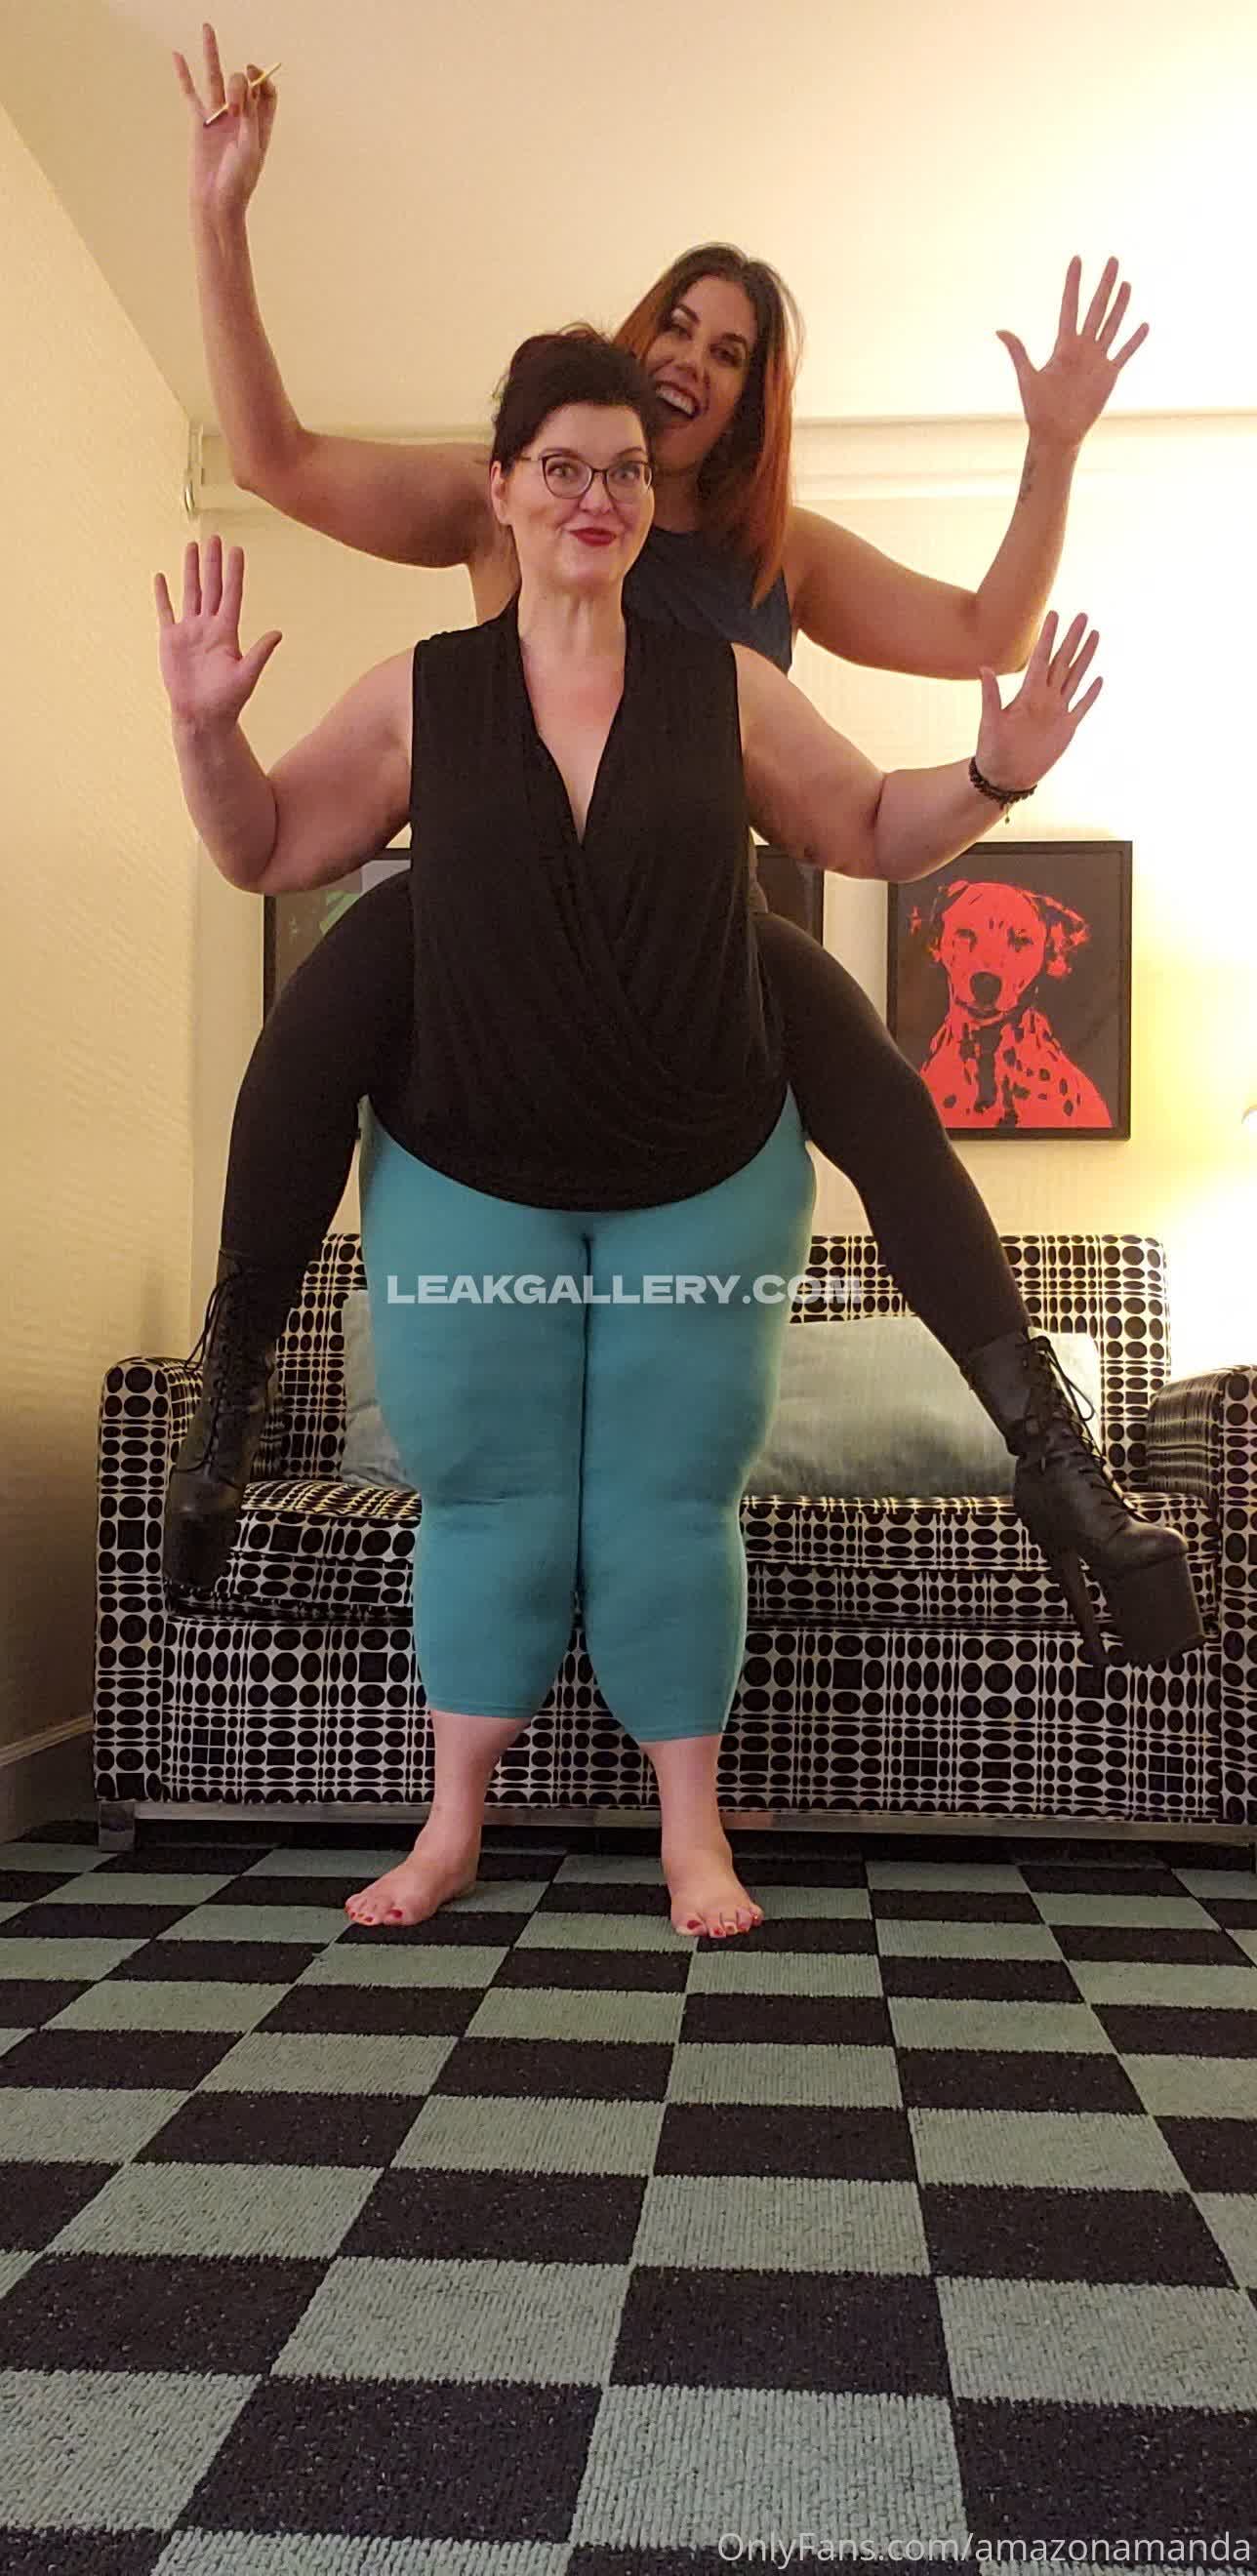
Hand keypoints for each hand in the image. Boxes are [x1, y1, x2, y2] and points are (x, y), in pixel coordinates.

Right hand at [154, 535, 281, 728]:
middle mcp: (209, 627)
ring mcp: (189, 631)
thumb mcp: (246, 676)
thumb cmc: (227, 701)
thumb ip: (260, 653)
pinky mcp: (171, 640)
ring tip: (192, 547)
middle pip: (211, 587)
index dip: (234, 573)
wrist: (202, 717)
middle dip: (213, 563)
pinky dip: (163, 595)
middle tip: (215, 538)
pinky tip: (161, 577)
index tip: (237, 550)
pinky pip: (166, 612)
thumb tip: (278, 634)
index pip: (232, 595)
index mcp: (227, 632)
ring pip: (190, 593)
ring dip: (191, 570)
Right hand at [174, 22, 277, 224]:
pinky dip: (184, 75)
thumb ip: (249, 115)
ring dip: (212, 53)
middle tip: (233, 102)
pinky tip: (178, 56)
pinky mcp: (199, 123)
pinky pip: (190, 94)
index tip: (253, 76)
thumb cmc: (238, 182)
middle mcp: (240, 119)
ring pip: (215, 80)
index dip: (261, 79)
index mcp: (260, 126)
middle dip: (238, 84)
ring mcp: (218, 119)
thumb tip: (244, 84)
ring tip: (208, 27)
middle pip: (242, 83)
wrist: (215, 203)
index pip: (266, 91)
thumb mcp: (250, 147)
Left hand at [975, 612, 1101, 791]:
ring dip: (1085, 657)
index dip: (1048, 637)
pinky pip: (1081, 707)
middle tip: (1082, 615)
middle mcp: (1045, 697)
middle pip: (1063, 661)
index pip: (1041, 658)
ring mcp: (1057, 711)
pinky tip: (1098, 679)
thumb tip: (984, 668)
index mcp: (1028, 694)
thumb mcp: (990, 722)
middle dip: (1073, 639)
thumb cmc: (992, 750)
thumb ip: (990, 695)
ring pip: (1075, 678)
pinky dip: (1090, 694)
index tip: (1054, 614)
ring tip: (1094, 635)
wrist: (1004, 776)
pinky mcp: (1066, 728)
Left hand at [997, 257, 1148, 451]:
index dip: (1073, 284)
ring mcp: (1097, 359)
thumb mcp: (1027, 377)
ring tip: (1126, 283)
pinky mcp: (1109, 375)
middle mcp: (1082, 347)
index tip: (1076, 260)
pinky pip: (1124, 353)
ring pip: (1112, 325)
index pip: (1070, 306)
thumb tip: (1000, 330)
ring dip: (1120, 305)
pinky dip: (1134, 341)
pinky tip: (1143, 325)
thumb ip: (1018, 352)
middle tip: (1112, 260)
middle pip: (1096, 309)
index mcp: (1063, 346)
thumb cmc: (1038, 408)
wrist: (1057, 433)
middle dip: (1104, 285)